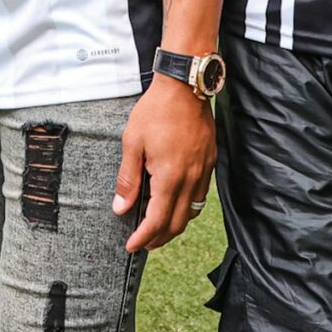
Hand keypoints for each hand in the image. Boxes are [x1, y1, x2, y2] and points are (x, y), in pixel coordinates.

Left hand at [112, 76, 215, 252]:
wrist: (185, 86)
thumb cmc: (156, 111)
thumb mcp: (132, 143)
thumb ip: (128, 179)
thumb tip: (121, 208)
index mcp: (170, 177)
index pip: (157, 221)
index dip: (143, 238)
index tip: (131, 245)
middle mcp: (191, 179)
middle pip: (177, 223)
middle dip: (159, 238)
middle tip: (143, 242)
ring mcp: (203, 171)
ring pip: (192, 212)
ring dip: (175, 225)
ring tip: (158, 227)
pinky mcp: (210, 161)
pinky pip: (201, 195)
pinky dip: (188, 208)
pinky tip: (176, 202)